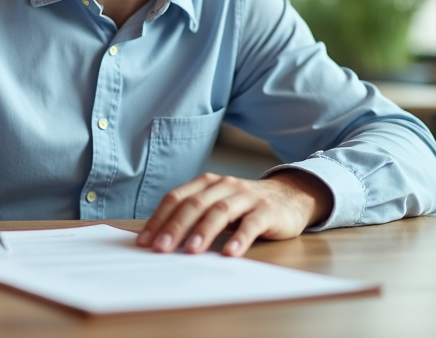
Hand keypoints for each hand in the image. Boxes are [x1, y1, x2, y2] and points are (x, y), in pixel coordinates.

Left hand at [136, 170, 332, 256]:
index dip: (159, 219)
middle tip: (161, 248)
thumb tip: (159, 240)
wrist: (290, 196)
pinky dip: (240, 238)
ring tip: (191, 251)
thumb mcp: (217, 204)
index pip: (177, 198)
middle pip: (195, 204)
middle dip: (176, 226)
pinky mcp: (268, 211)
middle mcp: (225, 185)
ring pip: (220, 211)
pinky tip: (230, 253)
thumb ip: (194, 216)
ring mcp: (247, 197)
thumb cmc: (244, 206)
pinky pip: (252, 224)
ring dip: (204, 231)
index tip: (145, 241)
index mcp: (207, 183)